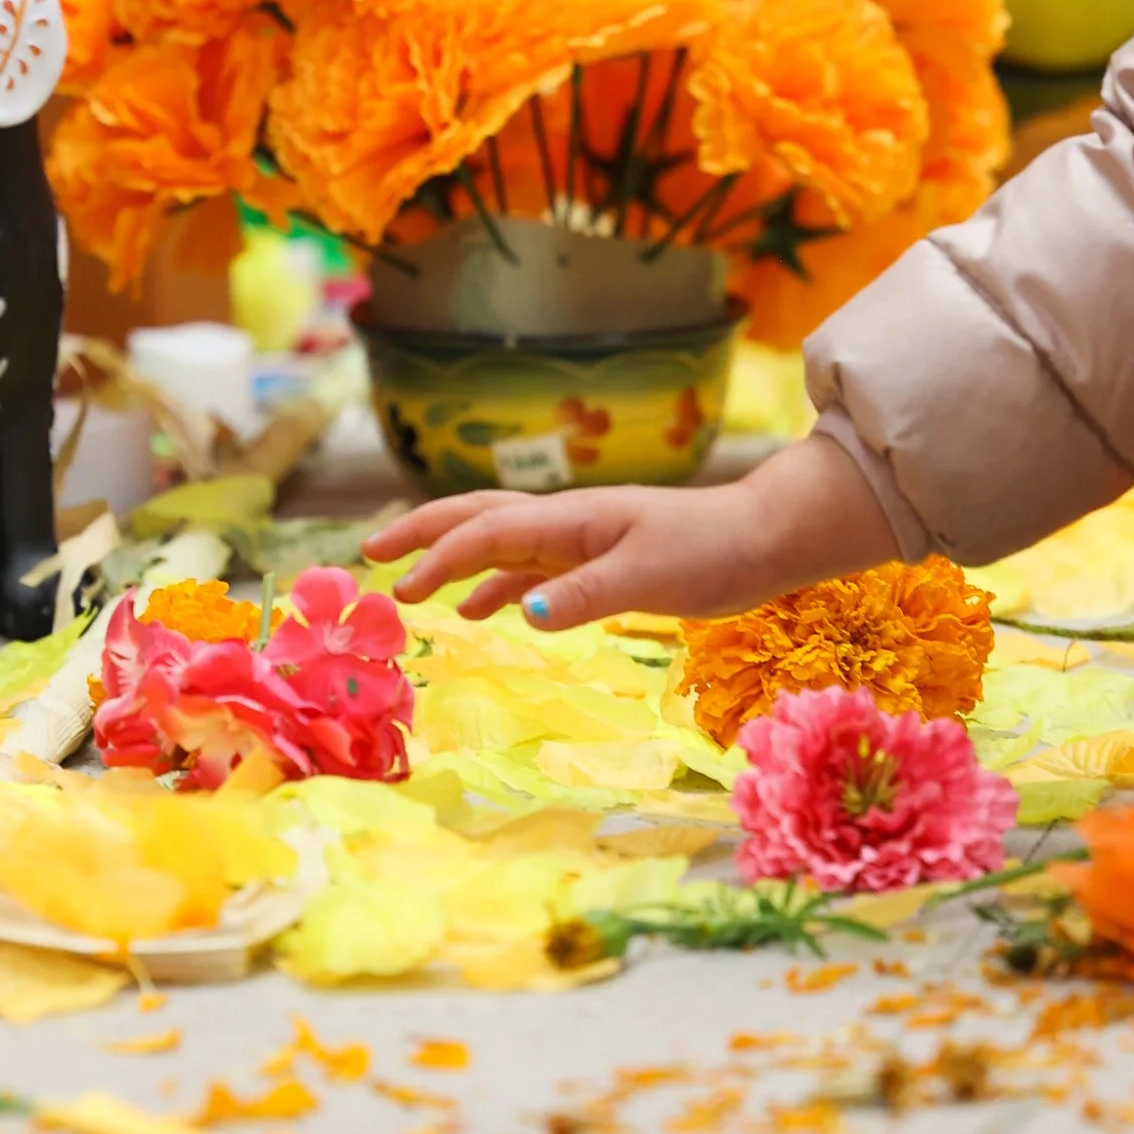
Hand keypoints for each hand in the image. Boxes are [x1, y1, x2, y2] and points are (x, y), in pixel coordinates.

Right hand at [362, 436, 899, 628]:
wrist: (764, 540)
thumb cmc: (712, 553)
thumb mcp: (649, 576)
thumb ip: (584, 594)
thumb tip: (522, 613)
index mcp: (569, 520)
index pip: (484, 534)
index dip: (436, 557)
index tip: (395, 588)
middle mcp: (565, 524)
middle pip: (476, 520)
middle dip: (422, 535)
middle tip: (368, 554)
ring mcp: (580, 541)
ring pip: (498, 544)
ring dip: (451, 560)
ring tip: (408, 587)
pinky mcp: (597, 562)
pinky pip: (530, 570)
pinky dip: (496, 586)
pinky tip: (480, 612)